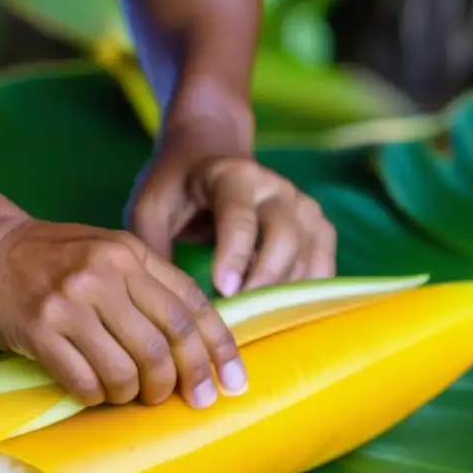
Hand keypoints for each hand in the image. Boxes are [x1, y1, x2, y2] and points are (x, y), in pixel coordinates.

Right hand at [0, 218, 247, 407]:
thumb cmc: (50, 258)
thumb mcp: (106, 253)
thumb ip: (148, 285)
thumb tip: (196, 344)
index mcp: (129, 253)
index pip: (190, 306)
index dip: (218, 350)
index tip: (232, 384)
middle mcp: (105, 274)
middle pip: (166, 343)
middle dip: (181, 381)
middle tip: (179, 399)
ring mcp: (71, 303)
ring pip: (128, 369)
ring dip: (135, 394)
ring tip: (128, 394)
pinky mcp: (40, 330)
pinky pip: (86, 381)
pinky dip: (98, 396)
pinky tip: (94, 390)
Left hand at [126, 126, 336, 296]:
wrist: (207, 156)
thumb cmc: (174, 188)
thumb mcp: (149, 208)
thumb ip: (154, 248)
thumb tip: (167, 303)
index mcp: (233, 175)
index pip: (241, 217)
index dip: (234, 256)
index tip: (221, 290)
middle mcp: (276, 188)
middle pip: (285, 237)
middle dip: (263, 280)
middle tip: (237, 312)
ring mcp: (302, 206)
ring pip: (308, 255)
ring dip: (282, 293)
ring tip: (250, 317)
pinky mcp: (317, 227)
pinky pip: (323, 267)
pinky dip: (304, 294)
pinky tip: (277, 312)